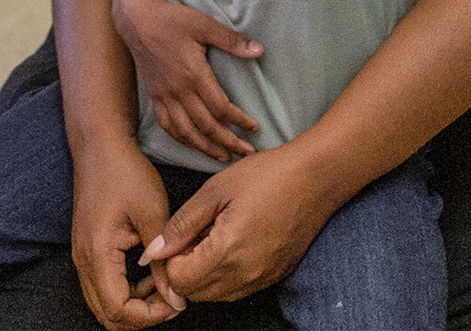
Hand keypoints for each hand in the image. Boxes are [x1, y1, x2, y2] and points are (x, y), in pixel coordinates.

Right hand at [71, 140, 182, 328]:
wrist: (100, 147)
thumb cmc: (126, 174)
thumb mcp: (153, 215)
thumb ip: (163, 262)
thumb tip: (176, 299)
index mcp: (99, 252)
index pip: (118, 309)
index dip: (149, 316)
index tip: (175, 303)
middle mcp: (84, 259)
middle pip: (106, 315)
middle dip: (141, 318)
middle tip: (170, 301)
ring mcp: (82, 255)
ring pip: (102, 303)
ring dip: (132, 307)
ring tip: (162, 290)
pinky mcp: (87, 248)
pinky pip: (101, 286)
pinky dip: (124, 293)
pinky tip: (148, 278)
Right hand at [115, 0, 263, 161]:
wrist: (135, 20)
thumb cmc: (171, 20)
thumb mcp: (204, 24)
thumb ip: (231, 40)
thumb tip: (259, 50)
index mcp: (194, 74)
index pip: (220, 108)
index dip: (239, 121)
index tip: (254, 128)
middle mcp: (179, 90)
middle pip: (206, 126)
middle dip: (228, 142)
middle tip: (247, 152)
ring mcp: (165, 96)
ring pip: (186, 131)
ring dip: (205, 147)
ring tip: (222, 157)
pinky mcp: (155, 96)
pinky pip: (167, 125)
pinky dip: (181, 139)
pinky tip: (192, 144)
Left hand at [143, 143, 343, 303]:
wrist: (316, 178)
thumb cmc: (265, 176)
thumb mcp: (214, 191)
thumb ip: (181, 226)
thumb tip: (154, 251)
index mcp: (228, 252)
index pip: (180, 281)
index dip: (168, 261)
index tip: (174, 238)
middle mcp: (247, 274)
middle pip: (195, 293)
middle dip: (183, 270)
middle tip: (190, 237)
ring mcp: (264, 278)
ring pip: (217, 295)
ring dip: (203, 275)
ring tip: (208, 239)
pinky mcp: (277, 276)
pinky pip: (239, 289)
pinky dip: (224, 276)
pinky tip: (228, 245)